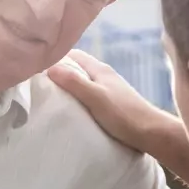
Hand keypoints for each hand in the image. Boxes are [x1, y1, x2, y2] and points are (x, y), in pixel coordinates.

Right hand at [47, 49, 165, 150]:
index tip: (37, 63)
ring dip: (69, 85)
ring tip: (51, 94)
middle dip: (60, 70)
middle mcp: (105, 76)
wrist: (152, 134)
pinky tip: (72, 108)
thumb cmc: (124, 116)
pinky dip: (78, 97)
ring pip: (83, 82)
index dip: (56, 56)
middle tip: (38, 80)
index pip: (73, 54)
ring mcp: (110, 90)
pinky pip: (90, 95)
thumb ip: (74, 82)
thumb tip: (50, 67)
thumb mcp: (96, 98)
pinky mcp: (112, 104)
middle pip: (77, 67)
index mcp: (100, 70)